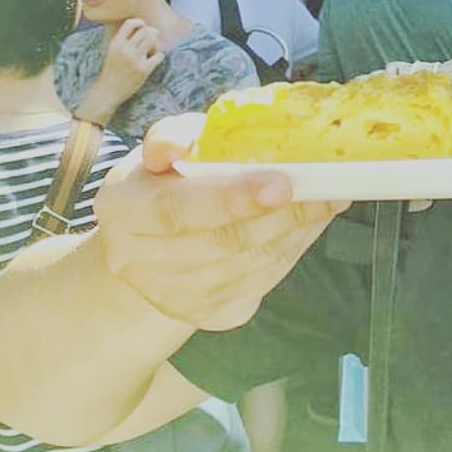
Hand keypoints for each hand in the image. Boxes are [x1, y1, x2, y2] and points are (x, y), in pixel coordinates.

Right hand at [92, 114, 348, 330]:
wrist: (147, 248)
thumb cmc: (164, 183)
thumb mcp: (161, 152)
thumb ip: (174, 136)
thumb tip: (182, 143)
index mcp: (121, 211)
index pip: (178, 209)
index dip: (231, 198)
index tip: (281, 183)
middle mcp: (138, 262)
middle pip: (222, 243)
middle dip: (282, 215)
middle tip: (326, 189)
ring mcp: (173, 296)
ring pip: (249, 266)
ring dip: (297, 231)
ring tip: (330, 199)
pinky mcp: (209, 314)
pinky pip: (262, 282)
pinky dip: (294, 250)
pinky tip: (312, 224)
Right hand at [98, 19, 164, 104]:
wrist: (108, 92)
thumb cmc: (111, 71)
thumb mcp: (112, 52)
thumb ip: (123, 41)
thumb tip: (141, 28)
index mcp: (116, 44)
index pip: (130, 24)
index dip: (140, 22)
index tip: (144, 26)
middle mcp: (125, 50)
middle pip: (145, 31)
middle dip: (152, 32)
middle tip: (153, 39)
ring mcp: (135, 60)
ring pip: (153, 40)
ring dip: (156, 43)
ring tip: (153, 49)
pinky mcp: (144, 70)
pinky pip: (159, 56)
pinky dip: (159, 56)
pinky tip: (155, 60)